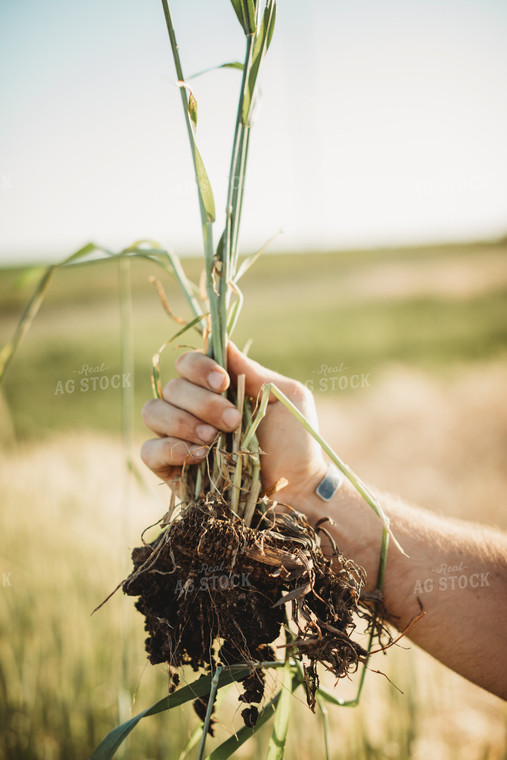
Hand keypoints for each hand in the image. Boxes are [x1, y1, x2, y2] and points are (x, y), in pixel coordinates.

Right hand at [140, 342, 327, 506]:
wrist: (298, 490)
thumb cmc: (297, 442)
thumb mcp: (284, 397)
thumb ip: (252, 371)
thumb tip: (222, 341)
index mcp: (216, 389)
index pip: (187, 364)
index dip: (198, 367)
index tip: (223, 383)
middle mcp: (192, 409)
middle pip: (172, 387)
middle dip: (202, 403)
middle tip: (232, 421)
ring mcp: (178, 438)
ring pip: (153, 412)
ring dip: (183, 422)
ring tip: (214, 439)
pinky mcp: (171, 470)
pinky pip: (149, 451)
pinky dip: (170, 448)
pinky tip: (199, 456)